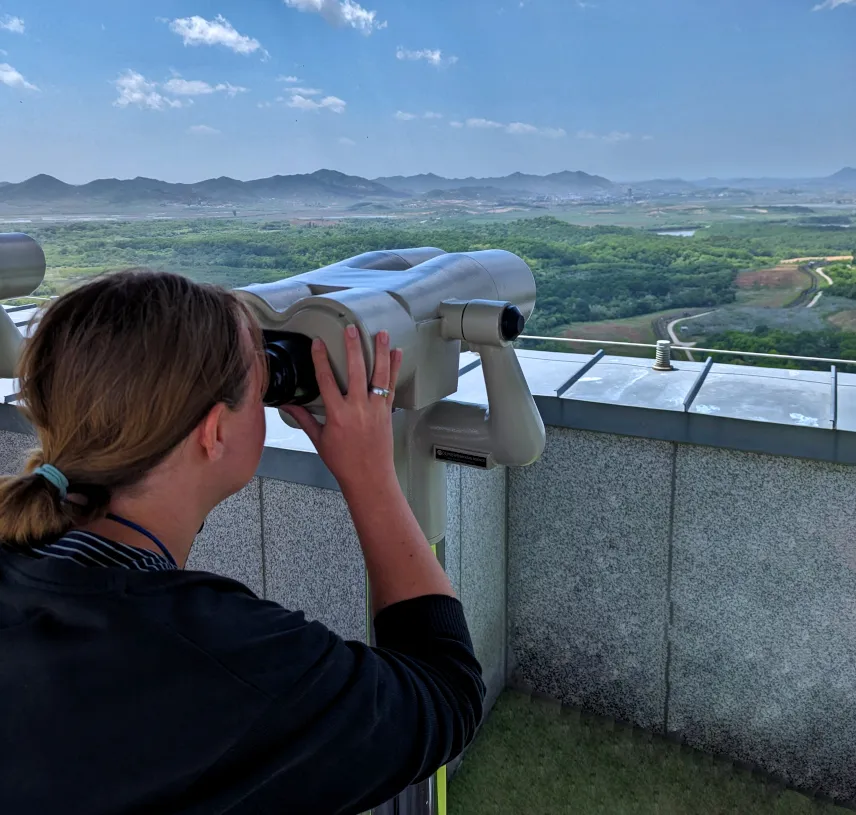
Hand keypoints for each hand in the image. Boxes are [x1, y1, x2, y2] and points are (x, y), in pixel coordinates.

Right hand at [283, 325, 402, 494]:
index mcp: (337, 414)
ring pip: (378, 375)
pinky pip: (391, 386)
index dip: (320, 360)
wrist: (369, 477)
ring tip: (381, 333)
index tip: (318, 343)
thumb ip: (304, 419)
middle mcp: (357, 408)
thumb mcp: (319, 440)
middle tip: (352, 329)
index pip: (326, 380)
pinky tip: (397, 353)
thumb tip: (287, 405)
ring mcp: (375, 409)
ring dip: (380, 352)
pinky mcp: (387, 412)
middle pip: (355, 371)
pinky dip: (394, 369)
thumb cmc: (343, 462)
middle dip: (353, 347)